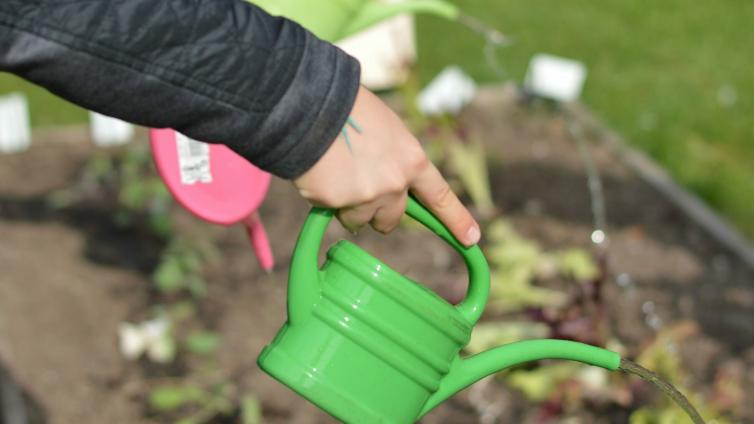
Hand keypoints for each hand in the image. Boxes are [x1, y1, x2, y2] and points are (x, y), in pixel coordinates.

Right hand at [293, 86, 480, 246]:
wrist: (312, 104)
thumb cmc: (349, 108)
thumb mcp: (386, 129)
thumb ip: (393, 159)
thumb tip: (383, 185)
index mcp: (411, 161)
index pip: (439, 197)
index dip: (456, 219)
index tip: (471, 239)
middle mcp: (394, 184)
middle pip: (392, 219)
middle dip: (378, 213)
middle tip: (360, 192)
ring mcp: (366, 197)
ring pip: (359, 220)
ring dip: (348, 208)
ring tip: (334, 174)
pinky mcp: (337, 203)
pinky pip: (332, 212)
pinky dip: (324, 199)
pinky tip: (319, 172)